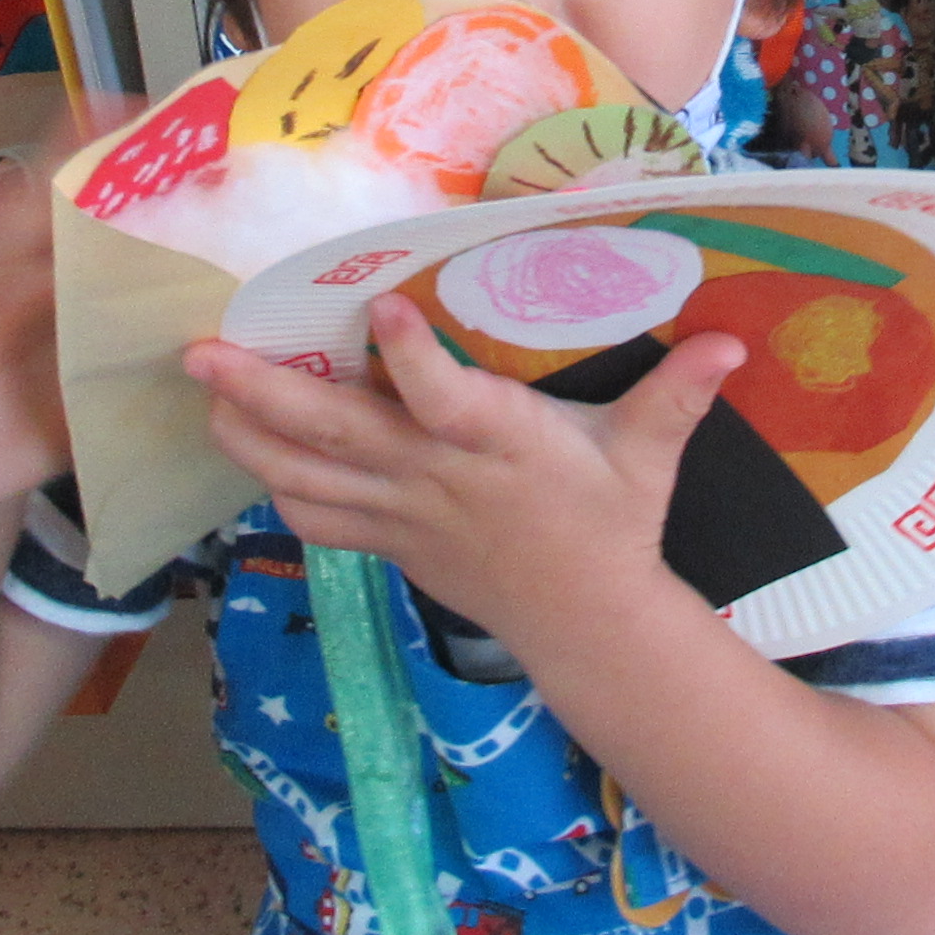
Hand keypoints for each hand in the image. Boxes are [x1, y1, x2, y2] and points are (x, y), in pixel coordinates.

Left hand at [184, 297, 745, 641]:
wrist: (587, 626)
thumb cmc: (613, 524)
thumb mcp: (649, 456)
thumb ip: (679, 394)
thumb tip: (734, 340)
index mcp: (502, 447)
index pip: (449, 402)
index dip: (411, 359)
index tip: (378, 308)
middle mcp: (438, 480)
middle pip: (340, 436)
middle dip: (267, 392)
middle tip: (205, 350)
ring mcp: (404, 517)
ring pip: (307, 477)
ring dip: (247, 435)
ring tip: (200, 389)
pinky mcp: (388, 545)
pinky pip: (315, 518)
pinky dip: (272, 485)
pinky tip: (240, 446)